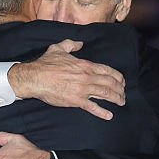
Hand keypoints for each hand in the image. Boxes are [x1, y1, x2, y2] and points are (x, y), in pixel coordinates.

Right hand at [9, 40, 124, 119]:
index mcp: (85, 65)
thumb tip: (80, 43)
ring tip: (121, 102)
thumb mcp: (58, 48)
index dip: (118, 77)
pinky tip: (109, 115)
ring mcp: (82, 89)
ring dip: (116, 98)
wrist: (34, 77)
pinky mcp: (76, 101)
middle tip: (123, 93)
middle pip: (110, 83)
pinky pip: (92, 107)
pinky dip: (102, 112)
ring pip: (105, 94)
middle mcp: (87, 77)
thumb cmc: (45, 64)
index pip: (107, 71)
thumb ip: (71, 44)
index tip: (122, 81)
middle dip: (120, 89)